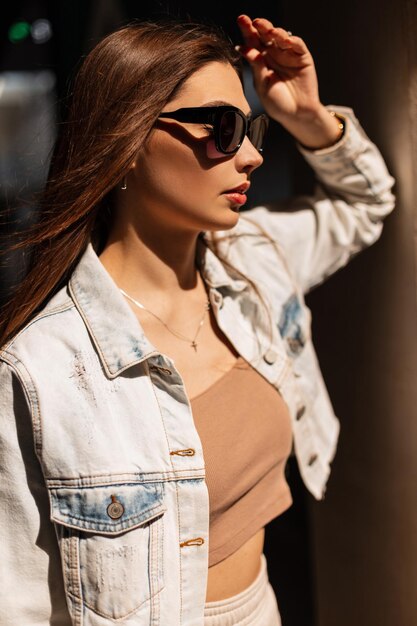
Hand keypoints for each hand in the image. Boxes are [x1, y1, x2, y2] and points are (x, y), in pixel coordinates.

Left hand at [236, 15, 342, 148]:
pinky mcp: (302, 58)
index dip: (247, 31)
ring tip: (269, 31)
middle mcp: (274, 56)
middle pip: (266, 36)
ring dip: (275, 32)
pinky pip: (297, 45)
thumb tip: (244, 48)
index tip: (241, 20)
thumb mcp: (262, 85)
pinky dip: (292, 40)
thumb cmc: (277, 103)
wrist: (295, 114)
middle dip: (260, 27)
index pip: (253, 43)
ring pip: (281, 37)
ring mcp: (288, 55)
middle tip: (253, 22)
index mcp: (261, 61)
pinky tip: (285, 40)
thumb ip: (256, 66)